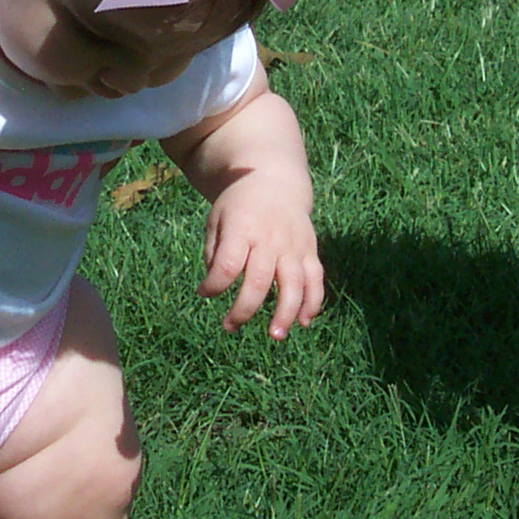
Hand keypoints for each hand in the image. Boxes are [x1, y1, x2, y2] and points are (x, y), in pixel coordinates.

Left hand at [199, 173, 324, 339]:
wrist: (275, 183)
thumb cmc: (239, 207)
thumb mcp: (217, 219)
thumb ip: (215, 251)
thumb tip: (215, 285)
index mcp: (242, 228)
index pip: (227, 264)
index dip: (214, 285)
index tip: (203, 293)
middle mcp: (270, 238)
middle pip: (259, 279)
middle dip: (245, 308)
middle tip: (230, 327)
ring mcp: (293, 246)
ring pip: (293, 283)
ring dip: (285, 313)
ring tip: (274, 335)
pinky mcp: (310, 250)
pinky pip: (315, 279)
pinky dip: (312, 302)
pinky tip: (304, 322)